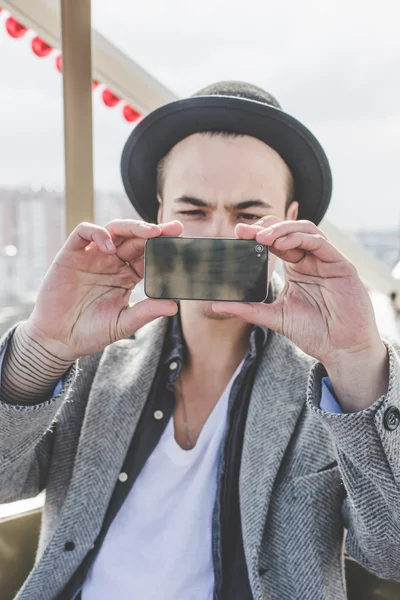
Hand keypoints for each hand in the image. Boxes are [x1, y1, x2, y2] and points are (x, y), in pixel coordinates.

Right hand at [24, 219, 182, 360]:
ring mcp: (92, 256)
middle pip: (135, 238)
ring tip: (149, 233)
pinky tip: (110, 247)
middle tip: (172, 230)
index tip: (182, 244)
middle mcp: (111, 262)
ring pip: (114, 230)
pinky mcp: (71, 255)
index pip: (149, 255)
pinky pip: (84, 233)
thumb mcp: (123, 324)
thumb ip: (146, 312)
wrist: (59, 340)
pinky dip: (98, 233)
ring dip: (132, 227)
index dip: (164, 248)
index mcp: (127, 276)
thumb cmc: (92, 332)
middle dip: (154, 232)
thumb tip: (174, 306)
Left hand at [212, 216, 384, 368]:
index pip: (275, 241)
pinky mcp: (341, 265)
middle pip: (288, 230)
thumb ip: (248, 309)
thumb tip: (216, 305)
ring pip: (305, 230)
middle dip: (265, 227)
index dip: (257, 234)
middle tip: (244, 231)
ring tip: (262, 238)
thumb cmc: (314, 332)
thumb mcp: (274, 317)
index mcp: (297, 267)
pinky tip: (281, 244)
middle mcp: (311, 260)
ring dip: (281, 230)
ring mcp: (327, 260)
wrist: (341, 349)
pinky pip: (320, 243)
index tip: (237, 233)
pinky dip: (299, 239)